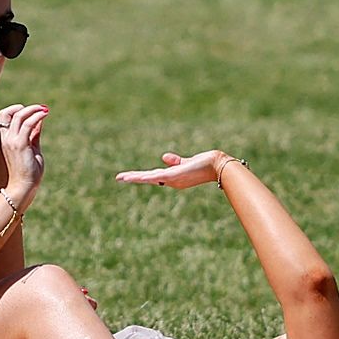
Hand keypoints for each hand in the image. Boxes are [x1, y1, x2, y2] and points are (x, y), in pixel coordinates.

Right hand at [0, 102, 47, 201]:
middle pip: (7, 113)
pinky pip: (28, 124)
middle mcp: (6, 138)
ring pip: (19, 116)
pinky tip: (45, 114)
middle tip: (39, 108)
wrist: (24, 186)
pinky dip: (37, 116)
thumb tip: (39, 121)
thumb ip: (34, 134)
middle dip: (24, 107)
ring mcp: (12, 141)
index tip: (30, 111)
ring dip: (33, 109)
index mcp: (6, 139)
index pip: (4, 116)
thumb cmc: (28, 171)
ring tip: (44, 110)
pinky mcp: (21, 144)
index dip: (15, 109)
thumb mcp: (32, 148)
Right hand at [115, 148, 230, 187]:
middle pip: (148, 178)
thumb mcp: (187, 162)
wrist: (218, 166)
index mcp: (174, 178)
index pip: (154, 176)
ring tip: (121, 177)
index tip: (131, 176)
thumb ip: (176, 161)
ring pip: (149, 178)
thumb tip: (163, 157)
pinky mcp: (174, 176)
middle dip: (134, 178)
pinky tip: (135, 176)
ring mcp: (172, 179)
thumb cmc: (206, 164)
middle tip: (119, 178)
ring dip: (134, 177)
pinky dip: (144, 177)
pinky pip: (155, 177)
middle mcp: (172, 181)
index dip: (142, 176)